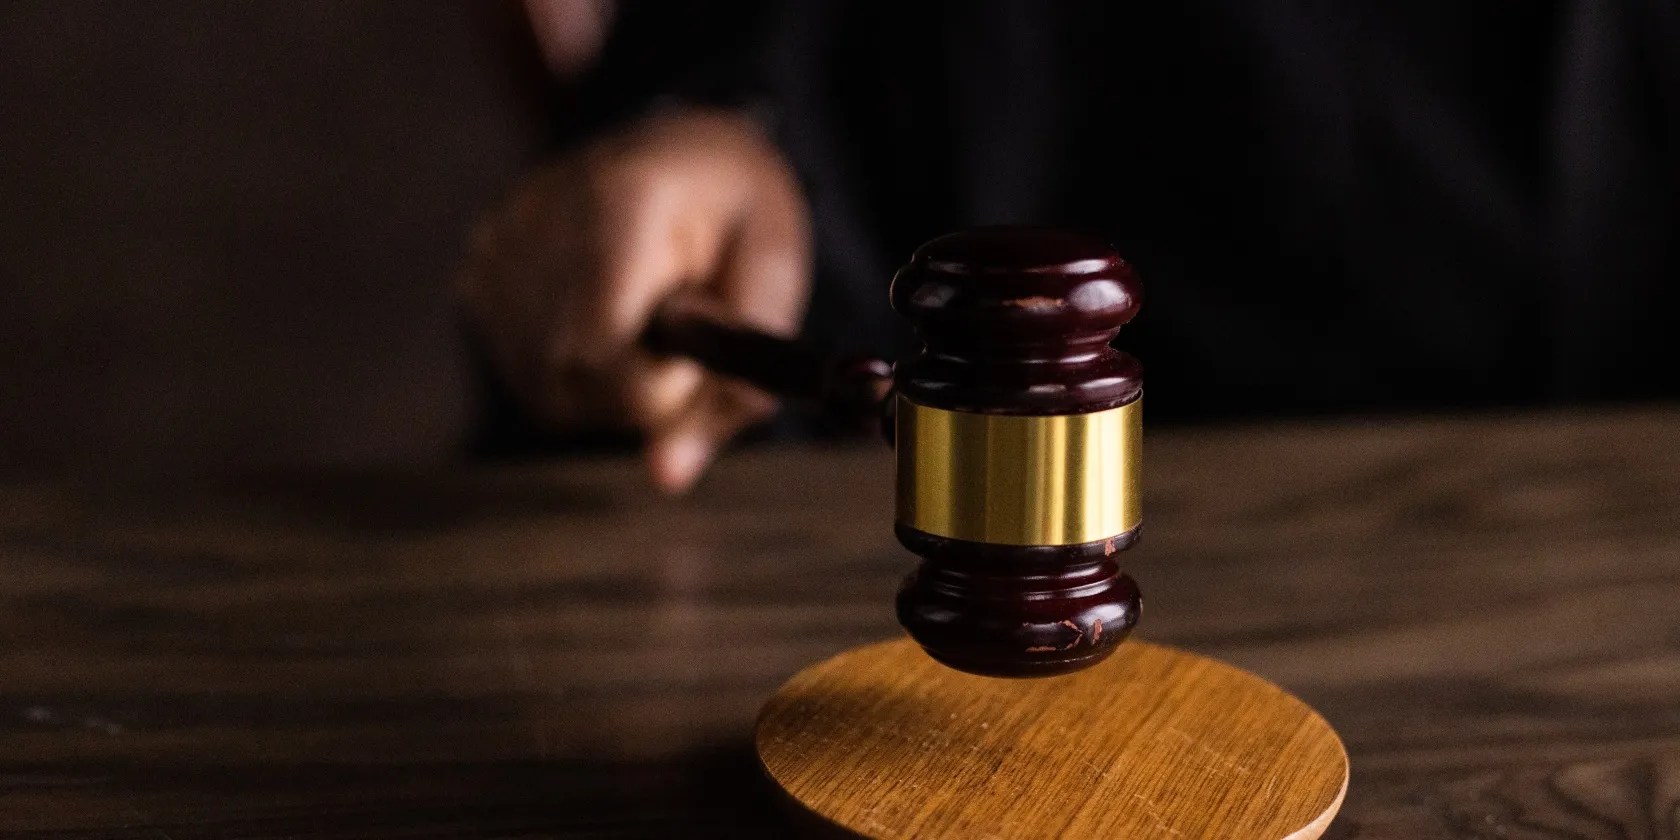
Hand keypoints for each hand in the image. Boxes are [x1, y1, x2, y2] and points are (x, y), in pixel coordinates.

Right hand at [458, 108, 811, 492]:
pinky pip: (525, 373)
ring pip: (545, 390)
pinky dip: (575, 370)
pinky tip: (605, 318)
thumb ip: (734, 383)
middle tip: (681, 337)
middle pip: (569, 380)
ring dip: (608, 386)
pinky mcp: (476, 269)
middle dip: (639, 391)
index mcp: (623, 200)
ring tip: (646, 319)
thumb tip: (666, 478)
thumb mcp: (774, 280)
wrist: (684, 147)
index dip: (654, 386)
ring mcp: (497, 244)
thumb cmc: (739, 214)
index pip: (599, 350)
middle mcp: (540, 217)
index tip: (694, 353)